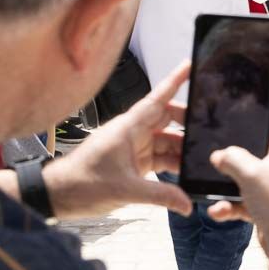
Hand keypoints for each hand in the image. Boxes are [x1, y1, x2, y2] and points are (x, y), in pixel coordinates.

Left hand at [42, 63, 192, 219]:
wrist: (57, 196)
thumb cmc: (81, 184)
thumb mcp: (124, 190)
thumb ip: (160, 195)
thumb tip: (186, 203)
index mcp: (128, 128)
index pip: (157, 99)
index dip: (174, 81)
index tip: (190, 65)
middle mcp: (133, 133)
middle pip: (167, 118)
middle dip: (188, 122)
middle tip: (211, 126)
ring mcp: (134, 148)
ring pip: (166, 140)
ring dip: (183, 147)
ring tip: (204, 153)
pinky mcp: (134, 163)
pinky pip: (160, 157)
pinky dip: (173, 163)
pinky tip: (186, 170)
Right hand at [205, 119, 268, 235]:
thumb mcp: (250, 172)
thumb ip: (232, 158)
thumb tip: (219, 155)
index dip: (262, 114)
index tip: (244, 109)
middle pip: (258, 152)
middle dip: (236, 155)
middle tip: (218, 151)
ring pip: (248, 180)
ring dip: (228, 185)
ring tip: (211, 188)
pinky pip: (245, 202)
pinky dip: (231, 206)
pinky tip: (217, 211)